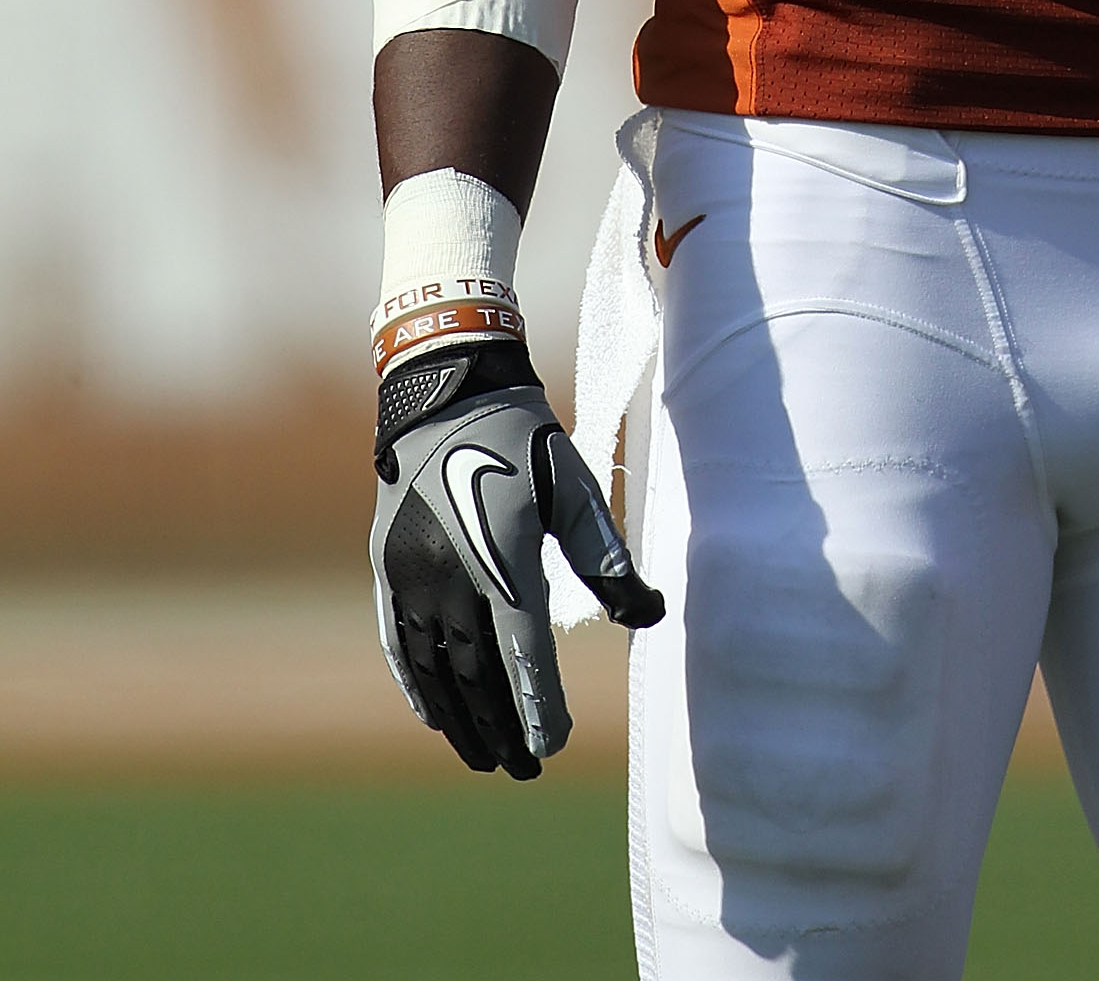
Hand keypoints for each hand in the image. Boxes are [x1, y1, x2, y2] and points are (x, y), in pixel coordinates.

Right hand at [370, 340, 663, 778]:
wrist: (446, 392)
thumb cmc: (523, 440)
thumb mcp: (573, 487)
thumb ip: (605, 556)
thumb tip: (647, 615)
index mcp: (504, 556)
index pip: (524, 651)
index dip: (539, 704)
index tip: (555, 746)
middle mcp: (451, 576)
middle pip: (478, 673)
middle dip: (503, 726)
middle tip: (526, 771)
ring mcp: (412, 575)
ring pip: (437, 668)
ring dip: (461, 719)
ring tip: (484, 759)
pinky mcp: (387, 568)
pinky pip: (398, 642)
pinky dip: (417, 684)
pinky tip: (434, 717)